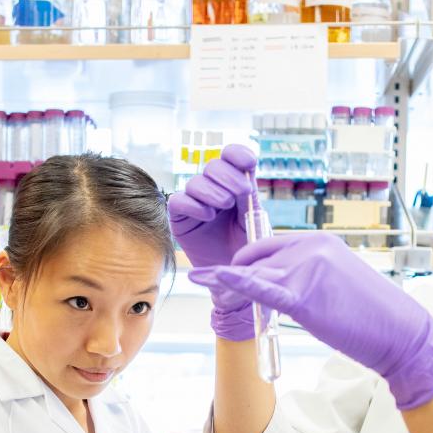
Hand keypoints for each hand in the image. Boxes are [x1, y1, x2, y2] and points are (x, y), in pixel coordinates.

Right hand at [168, 144, 256, 340]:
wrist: (236, 277)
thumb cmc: (248, 249)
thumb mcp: (254, 218)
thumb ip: (249, 194)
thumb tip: (247, 169)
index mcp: (234, 185)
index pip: (231, 157)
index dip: (237, 154)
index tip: (249, 162)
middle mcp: (214, 190)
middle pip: (213, 166)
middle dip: (228, 176)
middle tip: (240, 194)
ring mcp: (195, 203)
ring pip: (196, 182)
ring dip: (212, 191)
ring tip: (224, 206)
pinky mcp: (180, 218)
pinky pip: (179, 201)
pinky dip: (193, 205)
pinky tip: (207, 216)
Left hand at [189, 234, 432, 409]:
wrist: (399, 332)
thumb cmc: (372, 313)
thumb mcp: (337, 280)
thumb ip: (309, 274)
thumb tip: (284, 283)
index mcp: (318, 242)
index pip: (269, 244)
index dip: (246, 259)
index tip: (228, 272)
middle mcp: (311, 249)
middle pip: (257, 258)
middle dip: (233, 273)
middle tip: (212, 285)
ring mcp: (307, 270)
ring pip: (255, 274)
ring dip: (228, 283)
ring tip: (203, 284)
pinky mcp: (304, 297)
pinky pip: (260, 289)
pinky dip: (234, 283)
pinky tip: (214, 278)